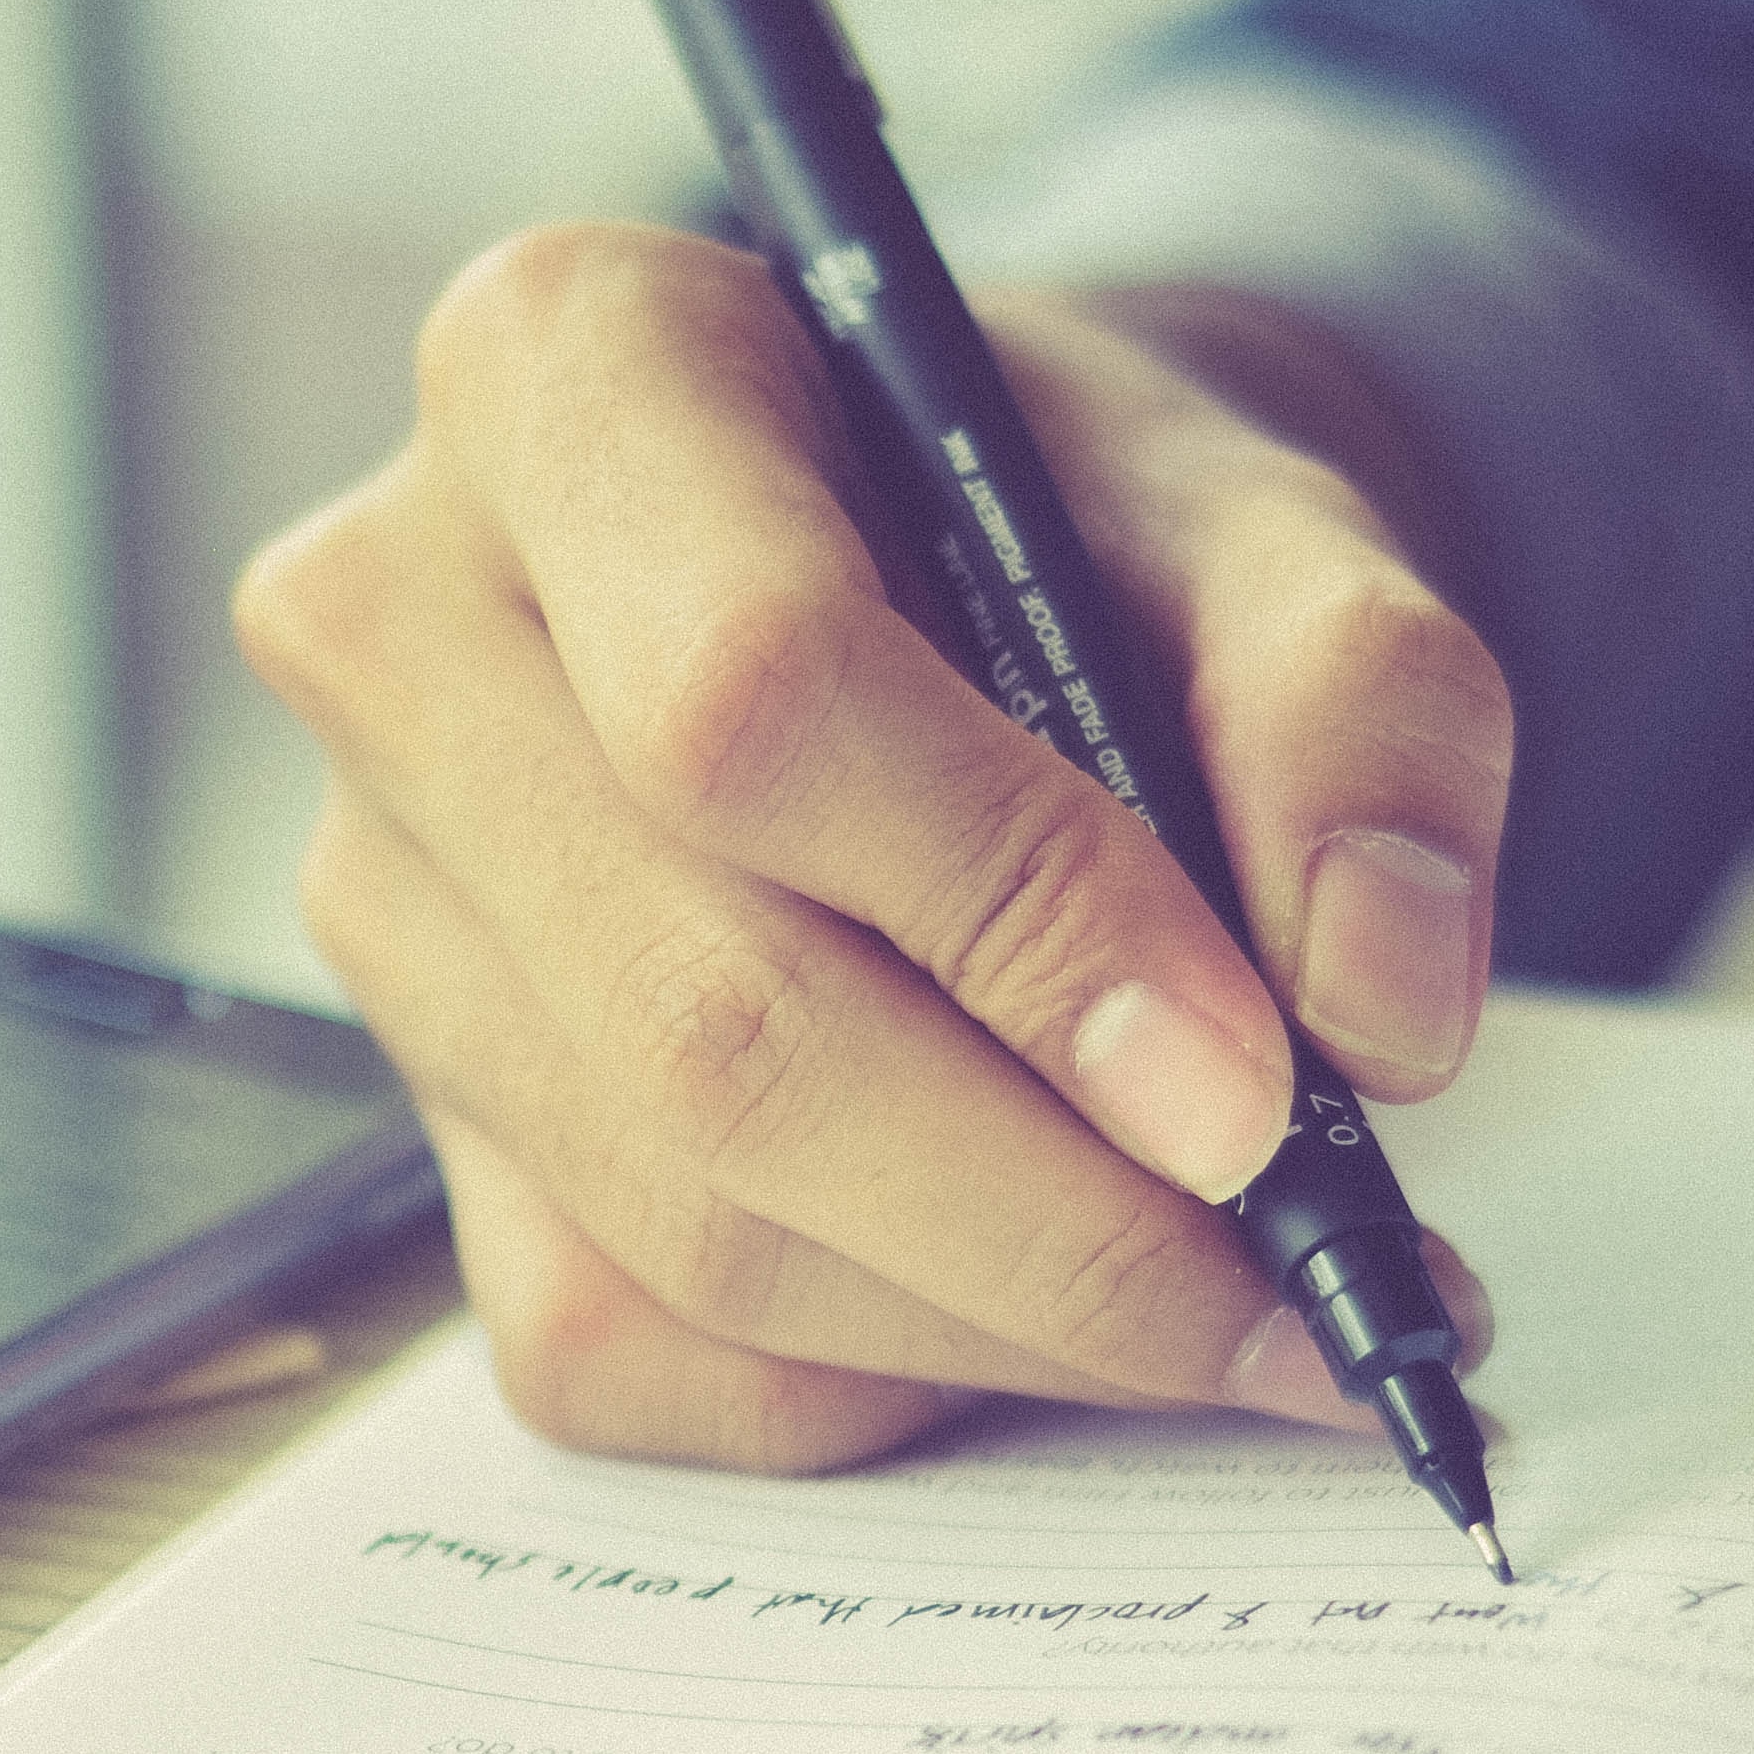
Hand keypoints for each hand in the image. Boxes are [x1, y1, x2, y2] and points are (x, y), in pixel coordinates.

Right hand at [234, 223, 1507, 1471]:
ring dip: (998, 1322)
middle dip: (1048, 1213)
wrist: (935, 562)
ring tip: (1245, 1316)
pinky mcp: (413, 1108)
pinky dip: (868, 1382)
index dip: (1015, 920)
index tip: (1255, 1092)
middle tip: (1312, 1295)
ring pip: (677, 1218)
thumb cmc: (1064, 516)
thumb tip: (1374, 1013)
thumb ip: (1360, 704)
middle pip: (708, 1016)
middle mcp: (395, 628)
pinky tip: (1030, 1308)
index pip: (751, 696)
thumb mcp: (1260, 511)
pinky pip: (618, 1340)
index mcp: (567, 371)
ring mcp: (379, 893)